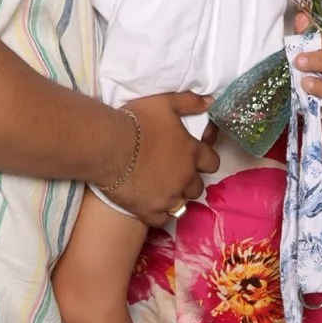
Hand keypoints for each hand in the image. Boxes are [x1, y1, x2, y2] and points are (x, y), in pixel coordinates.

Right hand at [117, 93, 219, 226]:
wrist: (109, 146)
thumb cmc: (137, 121)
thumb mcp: (165, 103)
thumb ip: (189, 102)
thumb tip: (211, 101)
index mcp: (191, 153)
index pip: (212, 162)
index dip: (205, 161)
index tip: (195, 159)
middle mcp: (185, 178)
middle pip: (197, 187)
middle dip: (189, 181)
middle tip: (175, 174)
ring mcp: (169, 197)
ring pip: (182, 205)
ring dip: (176, 198)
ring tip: (162, 191)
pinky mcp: (150, 211)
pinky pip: (163, 220)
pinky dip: (160, 214)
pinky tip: (152, 206)